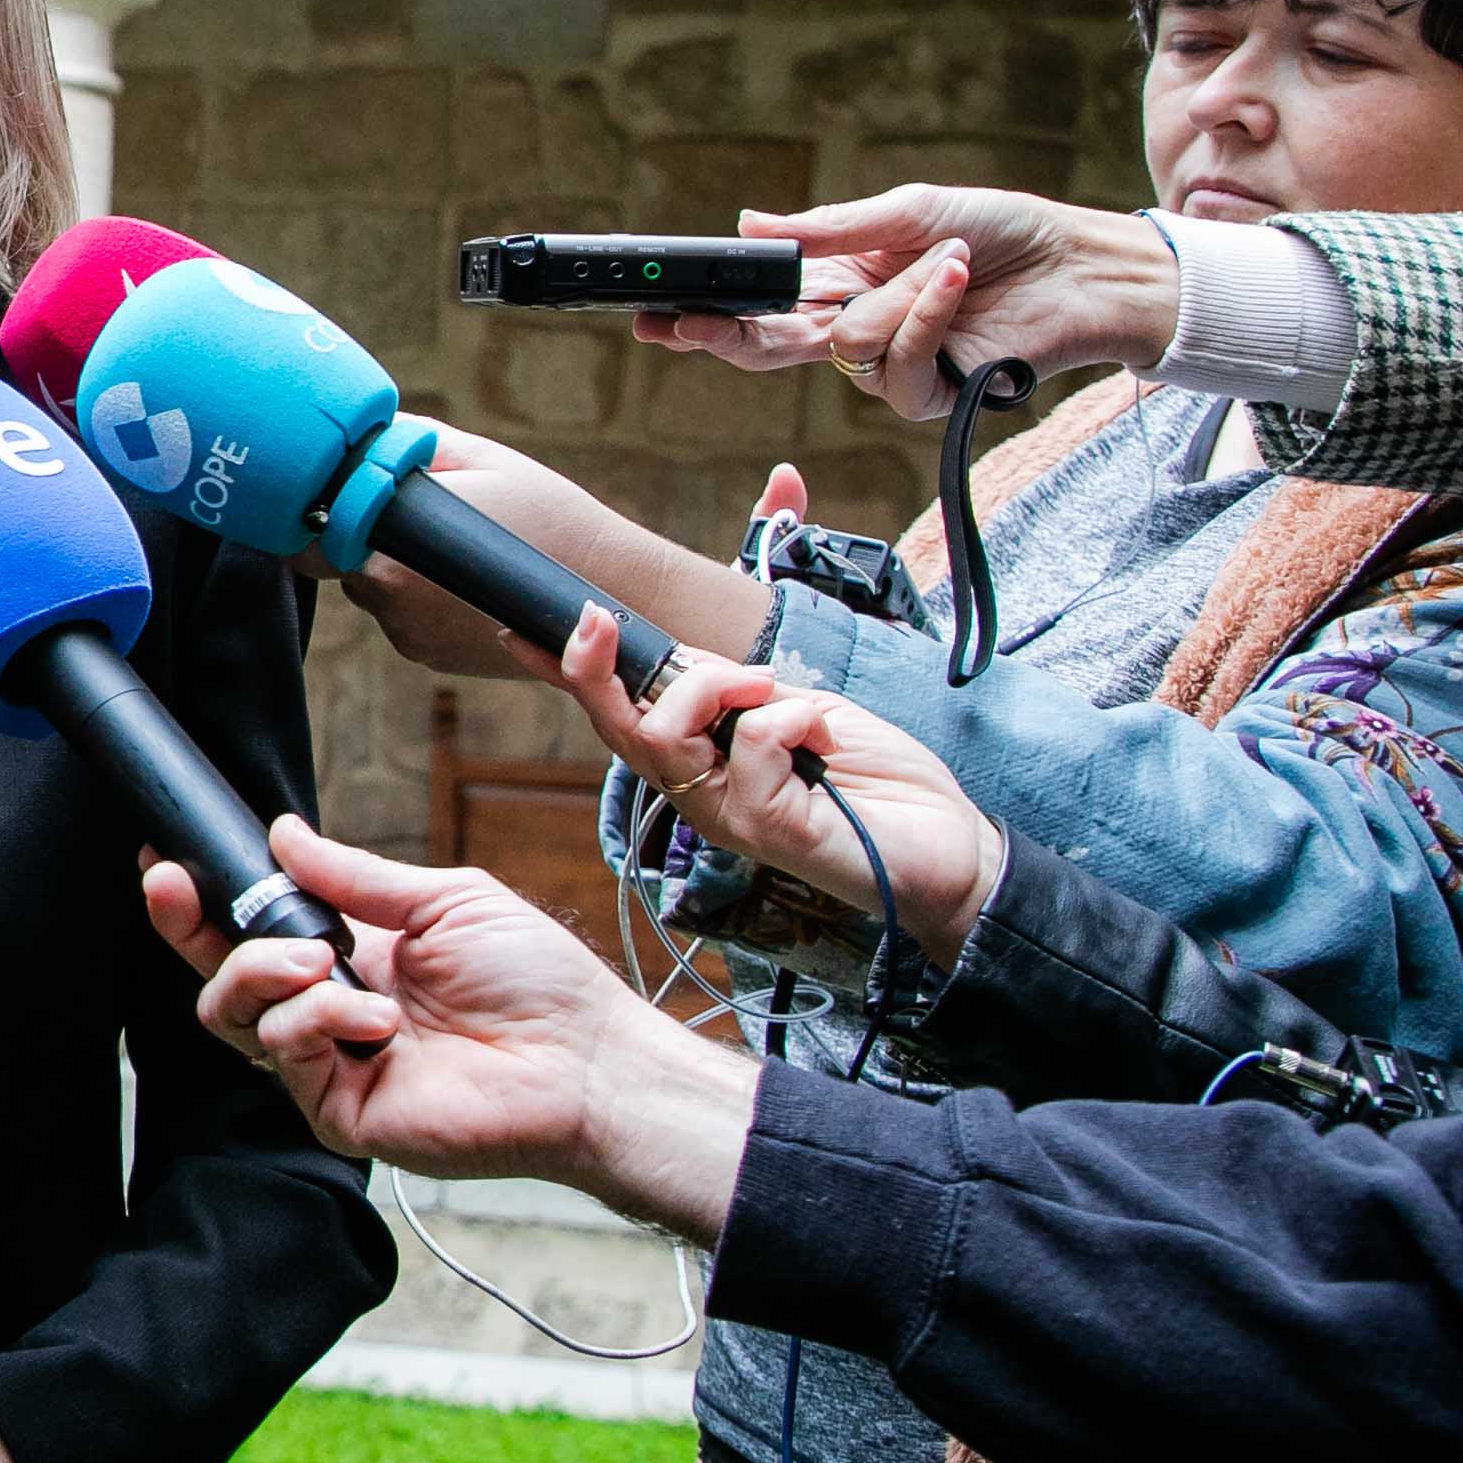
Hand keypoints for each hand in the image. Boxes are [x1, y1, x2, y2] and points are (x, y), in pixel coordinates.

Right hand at [143, 816, 758, 1242]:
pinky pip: (285, 1055)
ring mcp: (330, 1064)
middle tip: (191, 895)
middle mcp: (330, 1011)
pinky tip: (373, 1018)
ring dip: (269, 974)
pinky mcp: (338, 1110)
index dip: (201, 906)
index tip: (162, 864)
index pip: (254, 933)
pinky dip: (317, 1021)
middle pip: (222, 978)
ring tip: (329, 964)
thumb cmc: (537, 982)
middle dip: (197, 933)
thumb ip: (355, 877)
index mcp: (352, 959)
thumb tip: (282, 835)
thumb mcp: (443, 900)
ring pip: (234, 1017)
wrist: (585, 1059)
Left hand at [333, 423, 772, 669]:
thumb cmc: (548, 516)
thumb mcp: (482, 459)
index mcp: (395, 544)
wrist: (607, 593)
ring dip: (393, 567)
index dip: (312, 516)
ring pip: (372, 590)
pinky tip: (464, 582)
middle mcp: (391, 598)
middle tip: (414, 514)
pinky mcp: (428, 657)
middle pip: (339, 561)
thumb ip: (412, 443)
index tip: (334, 495)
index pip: (308, 539)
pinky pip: (401, 618)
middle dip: (363, 534)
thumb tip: (363, 433)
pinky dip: (418, 599)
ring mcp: (408, 635)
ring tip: (451, 548)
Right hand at [553, 608, 1003, 961]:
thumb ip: (739, 688)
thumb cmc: (876, 779)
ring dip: (712, 687)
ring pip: (664, 736)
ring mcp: (727, 815)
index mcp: (701, 757)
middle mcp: (699, 790)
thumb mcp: (795, 706)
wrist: (949, 846)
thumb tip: (690, 660)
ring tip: (765, 684)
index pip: (617, 710)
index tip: (513, 629)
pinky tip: (822, 733)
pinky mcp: (766, 831)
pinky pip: (750, 748)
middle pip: (616, 726)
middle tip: (597, 617)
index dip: (564, 672)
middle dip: (593, 666)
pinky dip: (790, 718)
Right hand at [633, 186, 1175, 418]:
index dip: (709, 312)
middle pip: (766, 348)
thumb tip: (748, 223)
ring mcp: (892, 365)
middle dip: (720, 335)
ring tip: (951, 260)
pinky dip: (928, 317)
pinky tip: (957, 283)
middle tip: (678, 324)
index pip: (759, 308)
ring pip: (845, 347)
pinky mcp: (931, 392)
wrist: (1082, 266)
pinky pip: (898, 365)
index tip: (657, 311)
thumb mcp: (906, 211)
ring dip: (898, 296)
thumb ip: (826, 230)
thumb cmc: (1004, 230)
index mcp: (842, 286)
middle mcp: (856, 330)